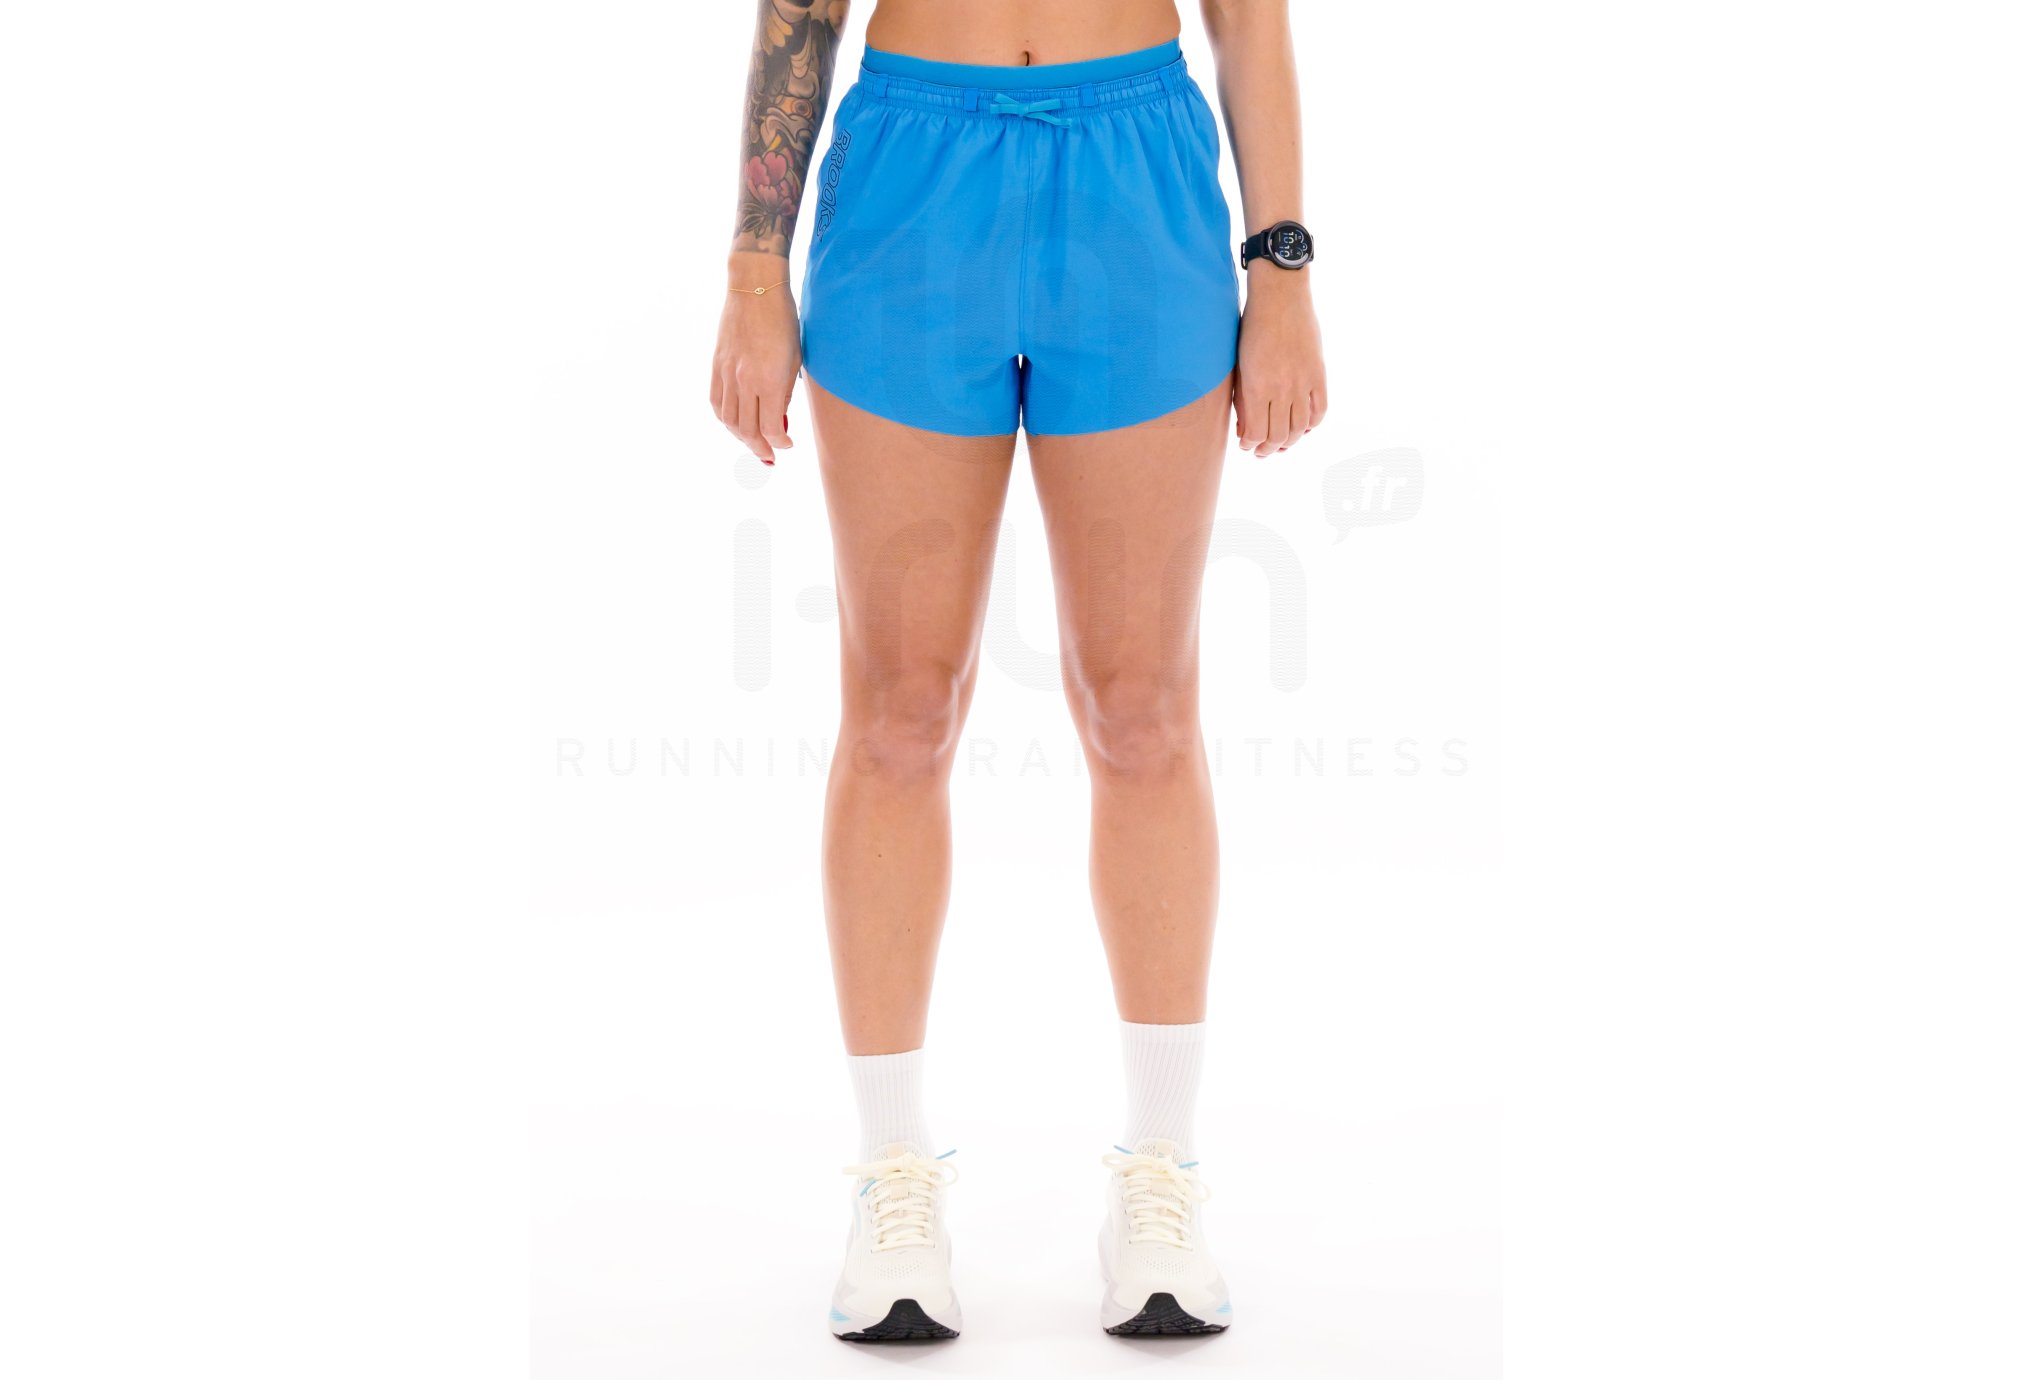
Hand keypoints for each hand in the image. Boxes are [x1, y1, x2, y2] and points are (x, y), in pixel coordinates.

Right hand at [711, 255, 800, 464]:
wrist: (754, 287)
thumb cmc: (784, 320)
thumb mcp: (795, 358)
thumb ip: (785, 392)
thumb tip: (777, 419)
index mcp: (770, 380)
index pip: (770, 428)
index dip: (780, 443)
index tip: (788, 445)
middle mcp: (745, 380)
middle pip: (747, 431)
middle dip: (760, 448)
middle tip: (770, 456)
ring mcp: (727, 372)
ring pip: (729, 420)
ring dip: (741, 437)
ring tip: (753, 442)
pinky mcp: (716, 364)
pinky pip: (716, 402)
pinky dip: (725, 419)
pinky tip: (735, 423)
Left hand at [1234, 266, 1327, 456]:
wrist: (1280, 296)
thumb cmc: (1251, 327)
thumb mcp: (1240, 364)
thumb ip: (1243, 397)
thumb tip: (1246, 427)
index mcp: (1258, 387)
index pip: (1256, 433)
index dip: (1251, 444)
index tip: (1246, 445)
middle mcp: (1282, 389)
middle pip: (1278, 435)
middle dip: (1267, 448)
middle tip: (1262, 452)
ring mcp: (1303, 382)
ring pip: (1299, 427)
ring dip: (1289, 441)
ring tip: (1281, 445)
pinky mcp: (1318, 373)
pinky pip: (1319, 410)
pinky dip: (1311, 424)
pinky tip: (1302, 427)